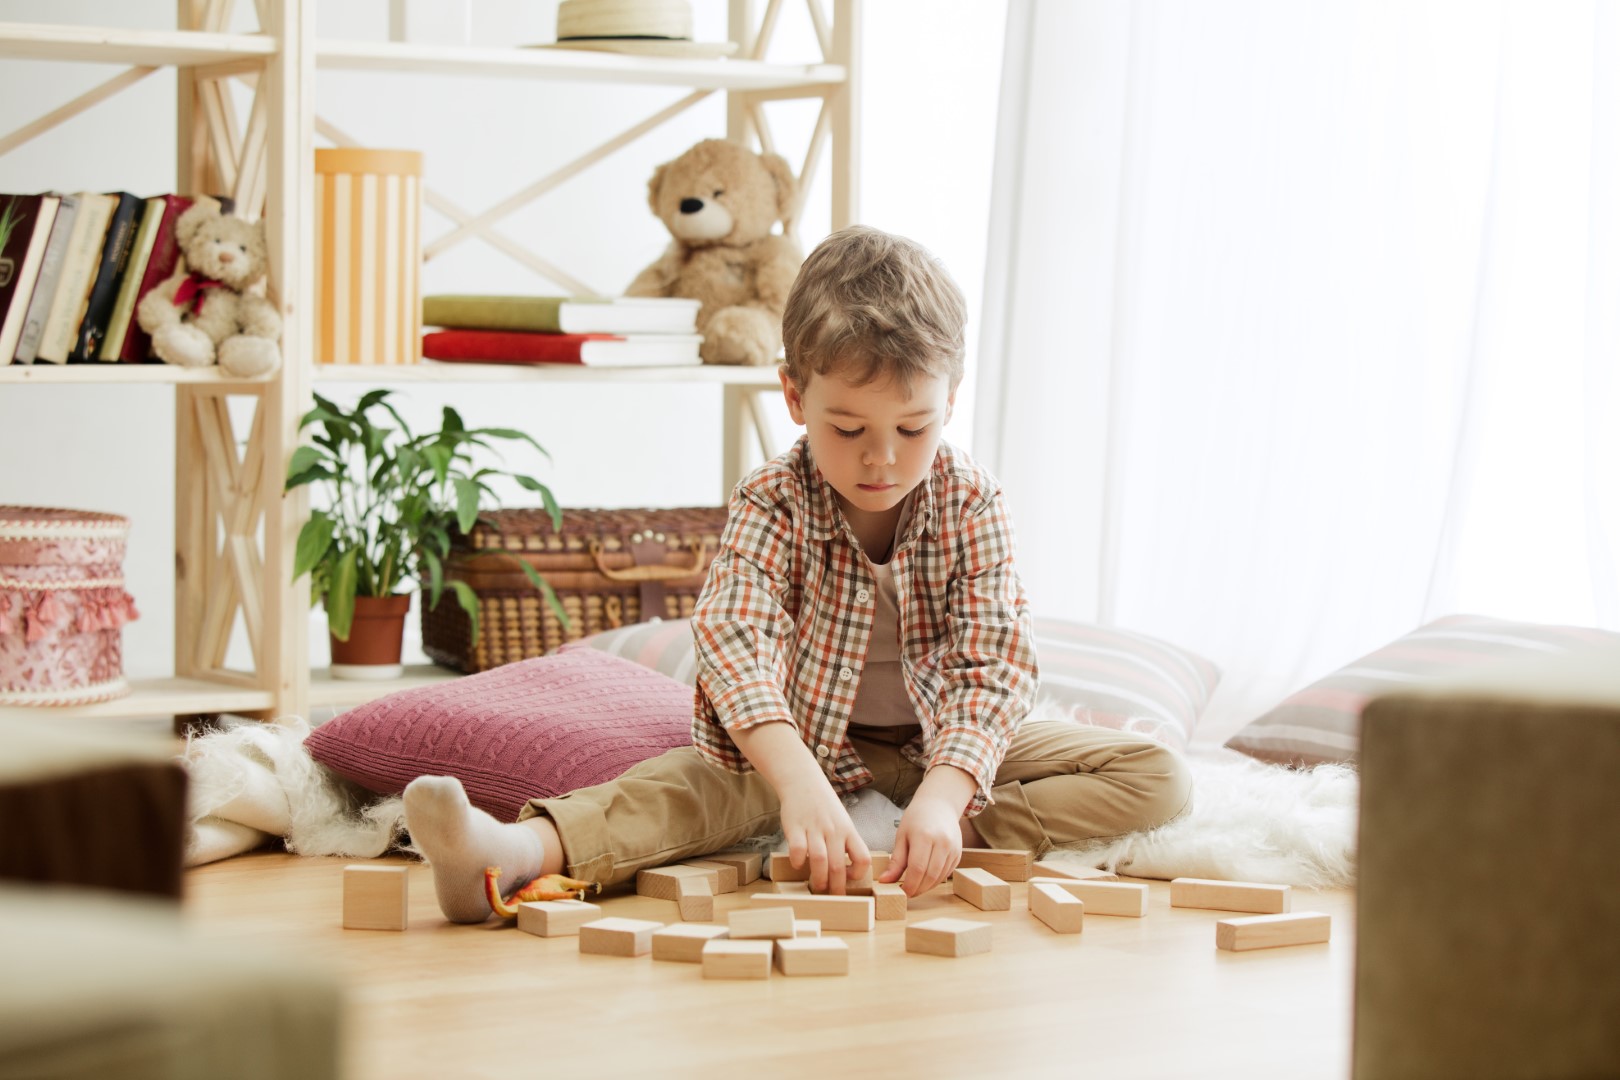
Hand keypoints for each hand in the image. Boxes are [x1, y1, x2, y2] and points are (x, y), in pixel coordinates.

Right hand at [777, 775, 870, 894]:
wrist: (803, 781)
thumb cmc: (824, 805)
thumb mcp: (842, 821)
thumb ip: (845, 842)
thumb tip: (845, 870)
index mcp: (848, 831)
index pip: (862, 857)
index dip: (858, 874)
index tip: (849, 878)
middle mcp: (833, 831)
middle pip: (838, 866)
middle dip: (836, 887)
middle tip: (833, 897)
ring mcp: (814, 829)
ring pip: (819, 860)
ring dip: (818, 878)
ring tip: (817, 887)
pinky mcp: (795, 827)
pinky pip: (797, 849)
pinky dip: (797, 861)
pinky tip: (797, 864)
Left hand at [879, 764, 977, 897]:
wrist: (939, 805)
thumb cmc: (917, 818)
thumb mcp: (902, 836)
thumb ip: (896, 861)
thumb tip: (885, 881)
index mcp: (924, 836)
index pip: (917, 869)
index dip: (909, 885)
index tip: (901, 892)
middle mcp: (942, 843)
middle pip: (930, 876)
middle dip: (917, 889)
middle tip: (907, 893)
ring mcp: (953, 849)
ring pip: (940, 878)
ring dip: (926, 887)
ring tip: (915, 886)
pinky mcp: (958, 854)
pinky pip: (946, 873)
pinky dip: (935, 880)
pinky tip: (926, 878)